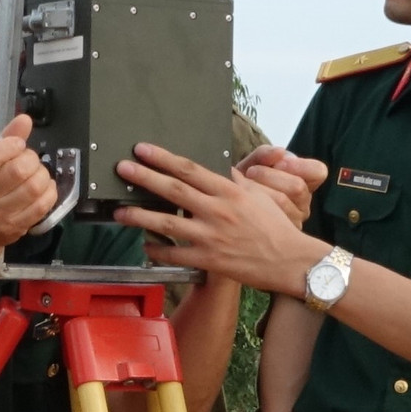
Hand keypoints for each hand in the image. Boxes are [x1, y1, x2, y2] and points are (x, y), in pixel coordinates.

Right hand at [0, 116, 56, 256]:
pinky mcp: (13, 228)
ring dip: (43, 175)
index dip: (11, 145)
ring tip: (37, 173)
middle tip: (29, 160)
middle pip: (17, 170)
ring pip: (32, 188)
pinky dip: (49, 192)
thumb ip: (2, 141)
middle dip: (31, 159)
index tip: (18, 144)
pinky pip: (41, 206)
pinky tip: (44, 188)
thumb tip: (25, 120)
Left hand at [114, 145, 320, 294]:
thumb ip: (236, 181)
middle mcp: (217, 211)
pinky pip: (175, 255)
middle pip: (173, 190)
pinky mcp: (209, 260)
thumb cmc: (277, 228)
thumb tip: (219, 169)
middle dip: (144, 178)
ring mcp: (211, 237)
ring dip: (140, 216)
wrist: (290, 261)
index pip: (189, 169)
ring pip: (167, 223)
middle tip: (122, 169)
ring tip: (120, 211)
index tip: (143, 150)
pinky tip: (146, 245)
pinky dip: (157, 250)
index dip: (163, 158)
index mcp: (229, 191)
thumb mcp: (259, 196)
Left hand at [235, 145, 325, 226]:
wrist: (229, 203)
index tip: (279, 162)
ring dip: (257, 189)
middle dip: (270, 175)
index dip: (299, 164)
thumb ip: (265, 154)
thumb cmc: (246, 182)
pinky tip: (241, 202)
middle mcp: (303, 203)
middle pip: (297, 186)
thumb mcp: (254, 163)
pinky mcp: (279, 234)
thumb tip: (279, 152)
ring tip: (242, 185)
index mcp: (305, 182)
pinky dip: (250, 204)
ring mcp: (294, 221)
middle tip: (251, 171)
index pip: (318, 171)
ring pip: (282, 201)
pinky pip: (268, 217)